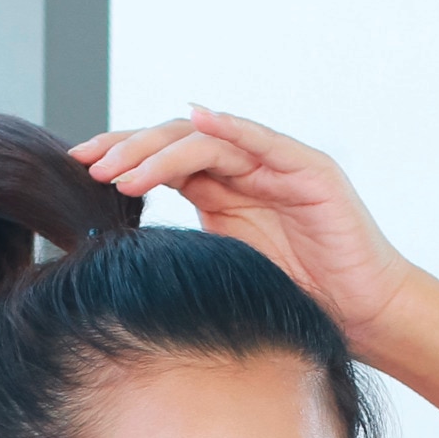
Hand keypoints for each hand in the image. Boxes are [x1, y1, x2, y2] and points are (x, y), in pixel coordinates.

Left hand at [70, 107, 418, 354]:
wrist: (362, 317)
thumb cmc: (296, 302)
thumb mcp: (222, 272)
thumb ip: (182, 250)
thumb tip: (120, 254)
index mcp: (221, 192)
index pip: (163, 160)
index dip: (121, 158)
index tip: (77, 169)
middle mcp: (245, 170)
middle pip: (178, 141)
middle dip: (129, 149)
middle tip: (89, 165)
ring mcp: (278, 165)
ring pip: (210, 138)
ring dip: (161, 150)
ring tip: (123, 171)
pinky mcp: (310, 171)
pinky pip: (263, 140)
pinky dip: (231, 126)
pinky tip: (199, 120)